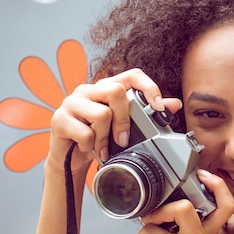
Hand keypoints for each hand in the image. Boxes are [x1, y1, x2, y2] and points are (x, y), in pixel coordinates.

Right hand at [47, 68, 181, 174]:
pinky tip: (87, 149)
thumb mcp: (123, 126)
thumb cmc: (97, 138)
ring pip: (101, 114)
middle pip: (116, 91)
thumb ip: (146, 113)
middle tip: (123, 140)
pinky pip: (85, 133)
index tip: (158, 107)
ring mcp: (72, 102)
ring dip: (105, 138)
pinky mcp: (59, 119)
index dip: (148, 87)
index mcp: (106, 88)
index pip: (132, 75)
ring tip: (102, 147)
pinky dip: (90, 147)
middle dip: (124, 120)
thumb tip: (174, 104)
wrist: (68, 158)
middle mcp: (89, 90)